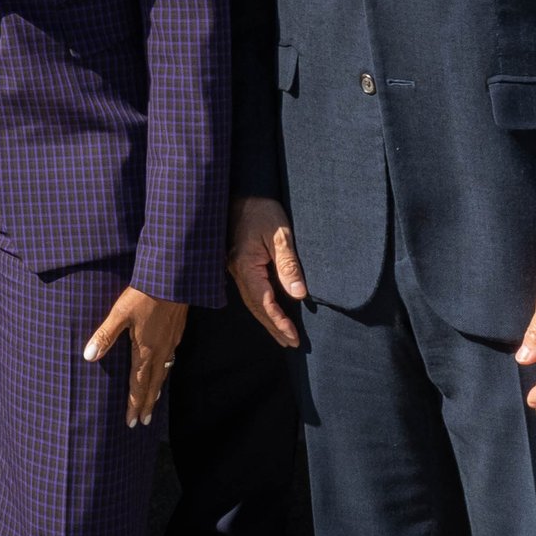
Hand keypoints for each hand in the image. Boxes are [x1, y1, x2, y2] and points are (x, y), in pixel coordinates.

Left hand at [82, 286, 191, 426]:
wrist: (173, 279)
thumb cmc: (144, 294)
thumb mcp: (120, 313)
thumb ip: (104, 335)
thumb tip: (88, 356)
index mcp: (145, 351)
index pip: (138, 385)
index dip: (135, 405)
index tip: (133, 423)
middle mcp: (161, 351)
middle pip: (154, 385)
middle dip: (148, 404)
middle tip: (145, 422)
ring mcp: (171, 342)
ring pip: (164, 373)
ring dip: (157, 389)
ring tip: (153, 401)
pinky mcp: (177, 332)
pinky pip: (171, 359)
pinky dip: (165, 371)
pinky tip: (164, 367)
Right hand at [226, 197, 306, 350]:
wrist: (244, 192)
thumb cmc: (262, 210)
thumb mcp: (280, 235)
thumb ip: (288, 265)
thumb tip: (299, 295)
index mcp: (246, 266)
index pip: (264, 302)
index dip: (279, 321)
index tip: (294, 336)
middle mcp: (237, 271)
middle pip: (256, 307)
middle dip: (274, 327)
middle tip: (291, 344)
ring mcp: (236, 268)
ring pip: (252, 301)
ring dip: (268, 320)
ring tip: (282, 336)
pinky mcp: (240, 264)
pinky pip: (251, 292)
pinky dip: (262, 307)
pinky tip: (269, 312)